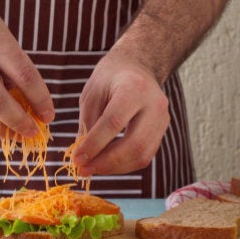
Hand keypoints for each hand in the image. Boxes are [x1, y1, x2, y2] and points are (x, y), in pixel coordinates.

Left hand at [71, 52, 169, 175]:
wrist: (137, 68)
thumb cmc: (110, 78)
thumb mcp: (91, 94)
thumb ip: (88, 123)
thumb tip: (82, 157)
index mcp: (134, 87)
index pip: (114, 122)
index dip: (94, 144)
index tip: (77, 159)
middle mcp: (154, 104)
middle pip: (133, 144)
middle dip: (106, 162)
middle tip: (84, 170)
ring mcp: (162, 119)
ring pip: (141, 155)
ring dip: (114, 168)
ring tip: (92, 169)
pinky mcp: (162, 132)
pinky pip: (144, 156)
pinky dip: (124, 165)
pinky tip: (106, 165)